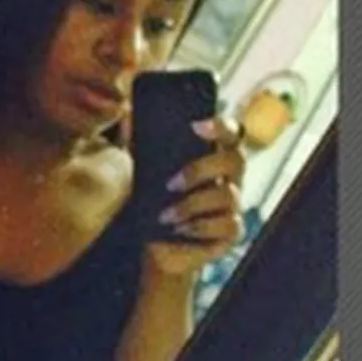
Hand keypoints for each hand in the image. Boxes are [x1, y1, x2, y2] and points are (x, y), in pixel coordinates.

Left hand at [144, 116, 246, 276]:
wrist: (151, 246)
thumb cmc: (150, 202)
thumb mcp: (143, 171)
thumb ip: (140, 142)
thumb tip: (126, 114)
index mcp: (211, 157)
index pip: (230, 133)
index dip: (220, 125)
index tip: (196, 126)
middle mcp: (228, 178)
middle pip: (235, 160)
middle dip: (200, 169)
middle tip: (170, 184)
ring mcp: (232, 205)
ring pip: (228, 195)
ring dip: (192, 204)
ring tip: (165, 215)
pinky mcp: (230, 231)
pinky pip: (228, 224)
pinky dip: (200, 226)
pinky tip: (179, 228)